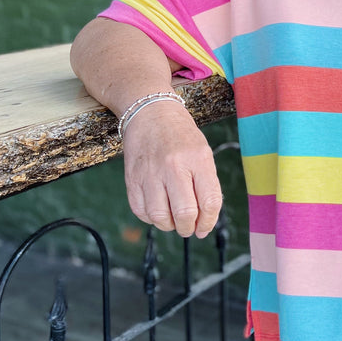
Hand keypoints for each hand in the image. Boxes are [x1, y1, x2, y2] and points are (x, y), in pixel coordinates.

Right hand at [121, 102, 222, 237]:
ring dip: (169, 226)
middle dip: (189, 228)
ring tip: (173, 220)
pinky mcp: (132, 178)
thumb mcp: (203, 153)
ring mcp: (150, 173)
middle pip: (185, 213)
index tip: (204, 228)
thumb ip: (206, 184)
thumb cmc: (181, 136)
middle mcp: (174, 166)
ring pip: (160, 217)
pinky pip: (141, 211)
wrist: (151, 112)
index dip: (209, 222)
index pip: (209, 202)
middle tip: (189, 228)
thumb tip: (204, 218)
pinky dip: (150, 218)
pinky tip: (158, 210)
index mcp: (198, 159)